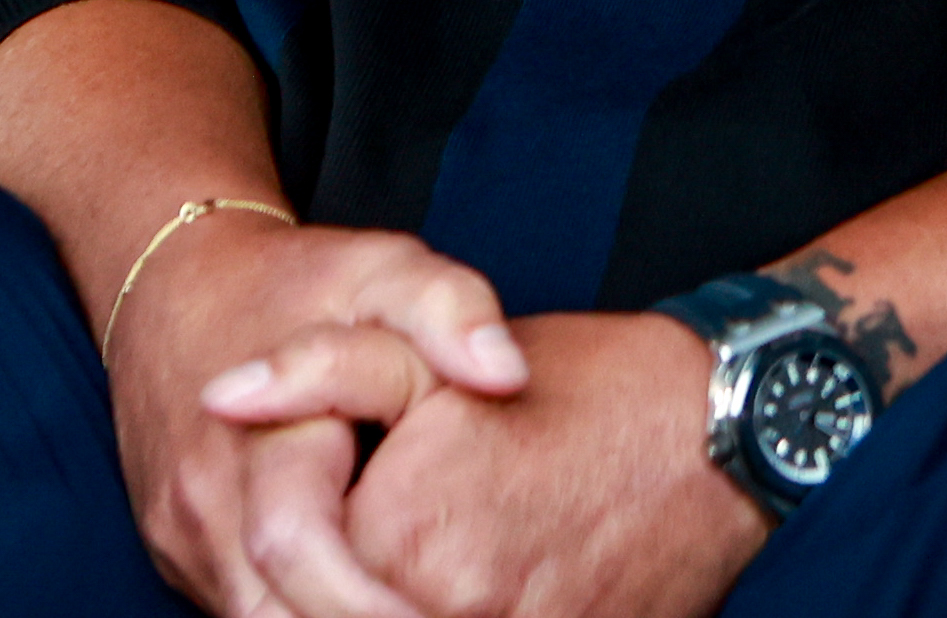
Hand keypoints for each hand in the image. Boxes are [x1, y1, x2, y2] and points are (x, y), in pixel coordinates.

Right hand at [109, 213, 530, 617]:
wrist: (180, 286)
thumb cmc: (296, 283)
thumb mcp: (386, 270)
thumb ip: (451, 311)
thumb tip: (505, 374)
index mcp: (254, 435)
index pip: (300, 549)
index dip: (373, 604)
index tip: (441, 614)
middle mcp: (204, 502)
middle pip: (274, 611)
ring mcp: (185, 538)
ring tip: (415, 610)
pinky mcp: (182, 554)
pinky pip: (241, 608)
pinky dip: (300, 611)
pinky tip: (364, 598)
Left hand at [203, 309, 766, 617]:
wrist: (727, 436)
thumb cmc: (590, 386)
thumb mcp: (440, 355)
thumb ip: (320, 372)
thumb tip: (219, 397)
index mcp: (398, 532)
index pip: (286, 564)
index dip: (297, 540)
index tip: (333, 507)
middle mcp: (443, 607)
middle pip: (337, 609)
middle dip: (337, 582)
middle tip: (407, 528)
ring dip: (397, 596)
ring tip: (445, 551)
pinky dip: (453, 610)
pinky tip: (480, 581)